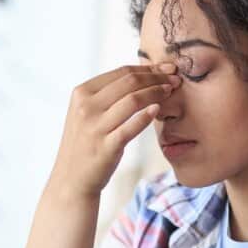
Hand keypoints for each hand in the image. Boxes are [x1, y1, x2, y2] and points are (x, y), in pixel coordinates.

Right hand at [48, 64, 179, 199]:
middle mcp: (86, 107)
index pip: (121, 72)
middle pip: (129, 82)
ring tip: (171, 92)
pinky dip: (146, 116)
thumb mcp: (87, 113)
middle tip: (176, 78)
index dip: (148, 68)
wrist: (72, 179)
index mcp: (81, 93)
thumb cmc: (86, 143)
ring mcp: (95, 127)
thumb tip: (140, 74)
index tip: (167, 68)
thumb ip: (106, 94)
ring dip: (156, 92)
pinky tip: (158, 110)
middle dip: (157, 77)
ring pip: (133, 100)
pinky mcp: (106, 146)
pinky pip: (131, 127)